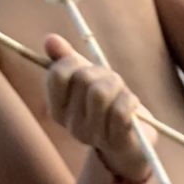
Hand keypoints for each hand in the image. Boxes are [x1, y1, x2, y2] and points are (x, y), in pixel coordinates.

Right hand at [43, 36, 148, 183]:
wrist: (133, 142)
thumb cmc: (107, 105)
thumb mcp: (86, 78)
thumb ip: (66, 58)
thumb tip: (50, 40)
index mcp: (58, 110)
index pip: (57, 75)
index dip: (73, 61)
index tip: (85, 66)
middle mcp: (72, 126)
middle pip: (83, 79)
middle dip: (102, 72)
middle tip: (112, 81)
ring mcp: (94, 137)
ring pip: (100, 93)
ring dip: (116, 85)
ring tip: (122, 92)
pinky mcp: (116, 143)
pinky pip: (120, 111)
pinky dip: (130, 101)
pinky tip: (133, 104)